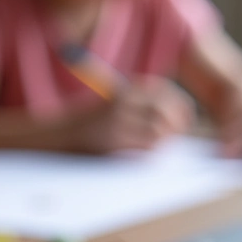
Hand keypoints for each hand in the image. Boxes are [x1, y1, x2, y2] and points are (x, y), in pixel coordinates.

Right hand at [70, 76, 194, 153]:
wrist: (56, 136)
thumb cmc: (87, 121)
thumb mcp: (112, 101)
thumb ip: (140, 103)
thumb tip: (176, 114)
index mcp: (122, 90)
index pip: (163, 91)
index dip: (179, 104)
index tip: (184, 114)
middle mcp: (120, 105)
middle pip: (164, 112)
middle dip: (177, 124)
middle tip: (178, 132)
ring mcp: (116, 126)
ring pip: (157, 133)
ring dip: (164, 139)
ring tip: (160, 142)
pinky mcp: (112, 146)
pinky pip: (144, 150)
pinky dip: (151, 151)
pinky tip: (146, 151)